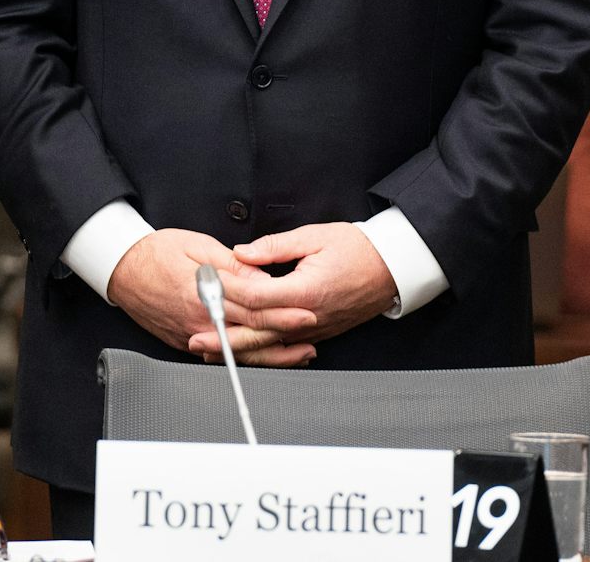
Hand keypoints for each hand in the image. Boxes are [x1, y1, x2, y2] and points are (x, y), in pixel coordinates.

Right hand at [107, 228, 315, 365]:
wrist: (120, 269)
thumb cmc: (155, 253)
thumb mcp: (196, 246)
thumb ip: (231, 264)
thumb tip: (261, 278)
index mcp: (204, 293)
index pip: (253, 306)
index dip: (283, 311)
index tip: (307, 311)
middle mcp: (200, 320)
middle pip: (251, 332)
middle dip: (286, 334)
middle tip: (313, 333)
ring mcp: (192, 335)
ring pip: (239, 351)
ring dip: (272, 354)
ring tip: (300, 353)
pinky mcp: (186, 342)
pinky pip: (222, 355)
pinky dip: (247, 357)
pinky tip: (265, 356)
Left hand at [214, 223, 396, 348]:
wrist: (393, 268)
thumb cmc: (358, 249)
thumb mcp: (315, 236)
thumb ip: (274, 247)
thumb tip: (242, 253)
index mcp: (306, 290)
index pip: (257, 296)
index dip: (227, 292)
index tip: (205, 288)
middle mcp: (309, 315)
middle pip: (259, 330)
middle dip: (224, 335)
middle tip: (196, 337)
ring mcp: (315, 328)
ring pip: (270, 344)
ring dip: (238, 349)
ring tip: (210, 351)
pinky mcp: (318, 332)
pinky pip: (284, 345)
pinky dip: (260, 351)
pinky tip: (242, 352)